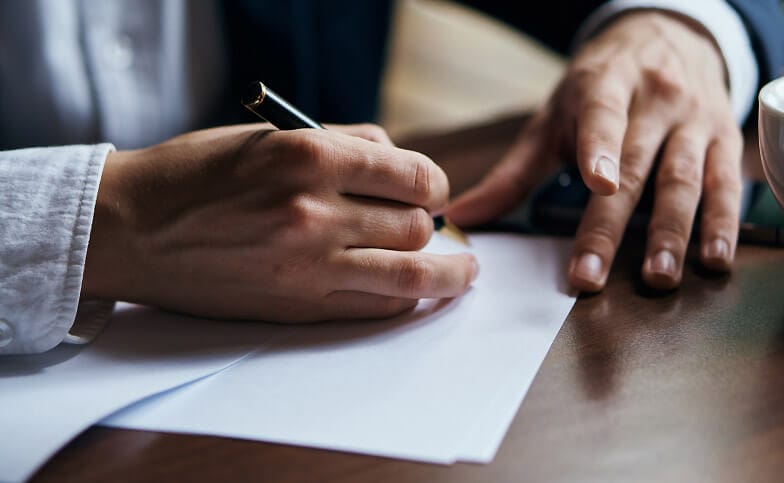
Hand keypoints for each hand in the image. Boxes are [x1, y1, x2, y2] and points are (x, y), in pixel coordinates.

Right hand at [83, 123, 477, 320]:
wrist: (132, 230)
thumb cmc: (195, 175)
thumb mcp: (266, 136)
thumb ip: (340, 142)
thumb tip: (396, 159)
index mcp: (308, 155)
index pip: (412, 173)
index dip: (434, 183)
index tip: (431, 190)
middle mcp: (314, 210)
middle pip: (417, 225)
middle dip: (433, 224)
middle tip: (431, 227)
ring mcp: (308, 264)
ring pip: (411, 274)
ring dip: (447, 274)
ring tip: (462, 274)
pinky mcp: (297, 305)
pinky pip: (374, 307)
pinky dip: (403, 299)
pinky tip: (410, 293)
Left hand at [447, 11, 741, 290]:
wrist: (666, 36)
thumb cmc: (598, 86)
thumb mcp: (552, 117)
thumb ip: (512, 172)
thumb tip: (462, 215)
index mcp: (605, 86)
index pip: (602, 116)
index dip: (598, 148)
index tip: (596, 182)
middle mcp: (655, 100)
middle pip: (635, 168)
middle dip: (612, 225)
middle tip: (591, 276)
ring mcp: (694, 120)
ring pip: (684, 180)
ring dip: (672, 232)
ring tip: (657, 276)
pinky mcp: (724, 139)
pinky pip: (727, 184)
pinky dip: (721, 223)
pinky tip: (713, 259)